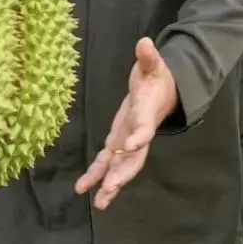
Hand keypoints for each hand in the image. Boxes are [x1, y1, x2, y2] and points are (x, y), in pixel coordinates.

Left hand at [75, 37, 177, 209]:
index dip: (139, 136)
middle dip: (123, 172)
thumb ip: (148, 56)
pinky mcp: (116, 144)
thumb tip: (144, 41)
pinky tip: (83, 189)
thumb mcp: (153, 65)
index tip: (131, 144)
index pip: (145, 126)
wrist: (159, 93)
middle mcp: (138, 133)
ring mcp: (127, 142)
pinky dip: (95, 176)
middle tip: (112, 187)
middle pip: (134, 158)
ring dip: (110, 183)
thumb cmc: (155, 77)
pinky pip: (106, 163)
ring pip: (120, 167)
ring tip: (100, 202)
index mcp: (147, 114)